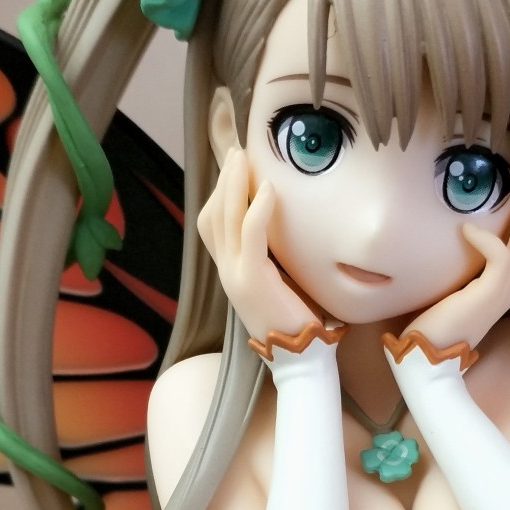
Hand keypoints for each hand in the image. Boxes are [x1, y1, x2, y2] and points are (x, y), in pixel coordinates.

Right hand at [197, 146, 320, 342]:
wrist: (298, 358)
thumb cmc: (294, 321)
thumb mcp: (278, 282)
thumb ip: (273, 257)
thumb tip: (285, 229)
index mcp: (229, 272)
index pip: (211, 224)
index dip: (218, 194)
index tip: (233, 168)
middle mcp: (226, 271)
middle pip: (213, 215)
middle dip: (224, 180)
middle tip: (237, 151)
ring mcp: (235, 275)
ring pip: (226, 219)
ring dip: (234, 184)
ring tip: (244, 158)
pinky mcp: (253, 280)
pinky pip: (250, 235)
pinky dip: (257, 208)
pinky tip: (268, 189)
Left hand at [405, 188, 509, 352]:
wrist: (428, 357)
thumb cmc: (435, 329)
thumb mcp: (456, 296)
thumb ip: (465, 279)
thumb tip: (455, 254)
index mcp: (504, 296)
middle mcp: (508, 295)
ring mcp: (501, 294)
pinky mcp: (488, 293)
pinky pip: (500, 256)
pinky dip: (487, 239)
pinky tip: (468, 229)